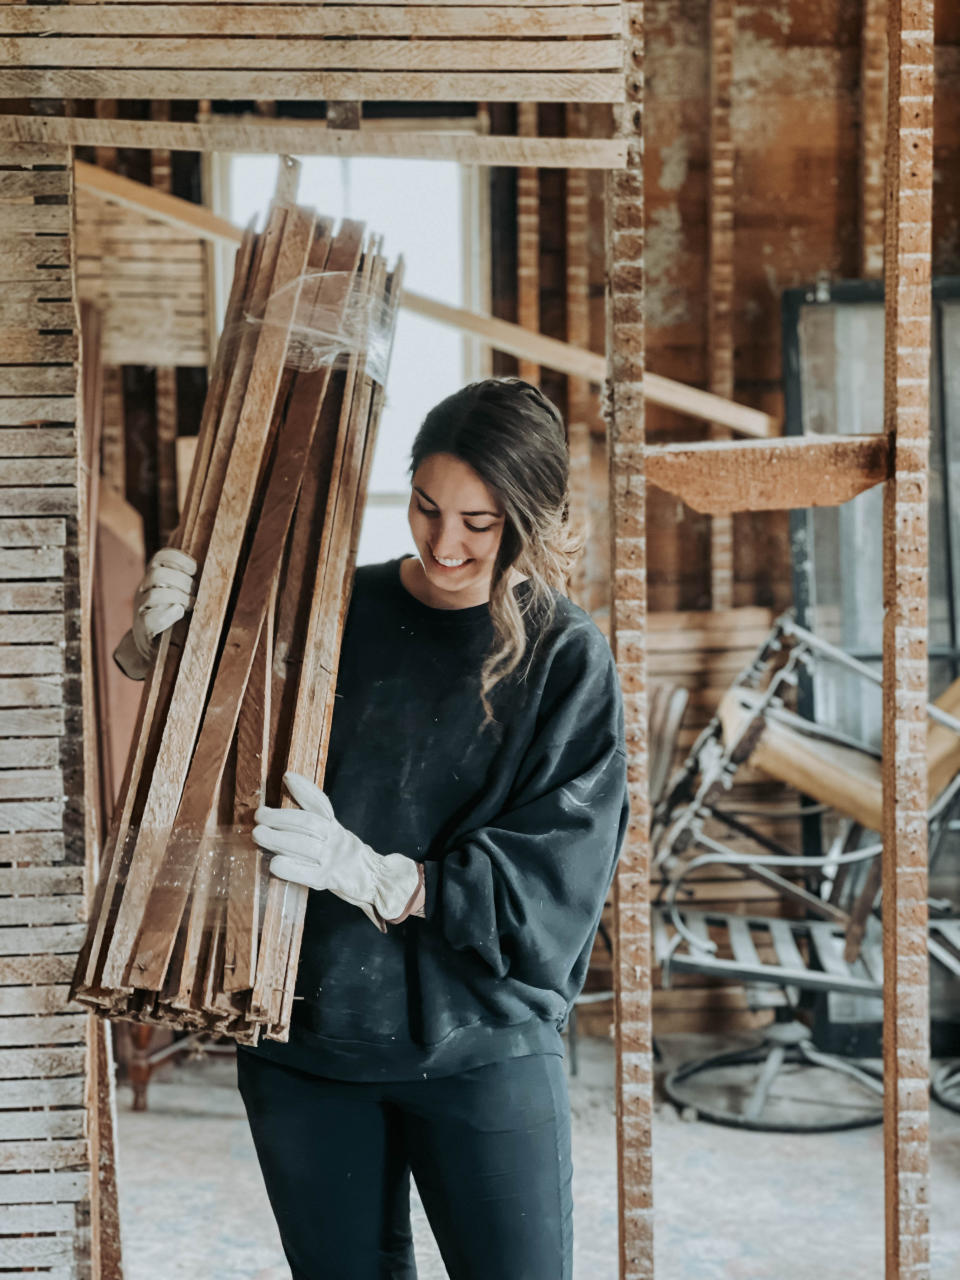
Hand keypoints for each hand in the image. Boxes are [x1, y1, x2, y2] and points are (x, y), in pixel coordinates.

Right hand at [114, 548, 196, 678]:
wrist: (153, 644)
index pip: (161, 557)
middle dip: (183, 583)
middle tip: (195, 594)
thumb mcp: (180, 593)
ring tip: (190, 606)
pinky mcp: (143, 626)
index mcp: (154, 577)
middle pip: (159, 575)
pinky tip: (178, 613)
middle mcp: (144, 589)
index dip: (179, 559)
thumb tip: (215, 573)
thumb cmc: (174, 615)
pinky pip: (151, 619)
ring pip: (155, 595)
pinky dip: (168, 615)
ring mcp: (141, 607)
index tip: (194, 569)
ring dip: (179, 599)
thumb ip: (191, 582)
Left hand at [252, 772, 421, 931]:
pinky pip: (308, 874)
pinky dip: (290, 868)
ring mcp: (333, 860)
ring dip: (280, 839)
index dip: (305, 789)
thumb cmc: (342, 857)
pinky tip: (275, 863)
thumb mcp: (333, 834)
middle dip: (282, 817)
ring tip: (259, 834)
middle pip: (309, 824)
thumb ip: (313, 819)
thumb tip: (288, 789)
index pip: (320, 804)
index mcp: (334, 826)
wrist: (373, 880)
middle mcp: (336, 839)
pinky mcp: (329, 880)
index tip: (287, 777)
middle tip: (260, 815)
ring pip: (306, 846)